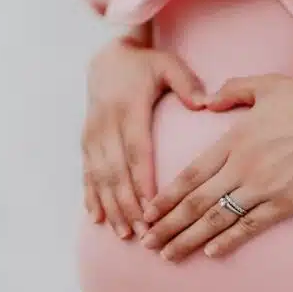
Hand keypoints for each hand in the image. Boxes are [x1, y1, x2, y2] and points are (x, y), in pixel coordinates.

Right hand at [82, 38, 204, 238]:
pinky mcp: (86, 142)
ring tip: (124, 233)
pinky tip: (97, 219)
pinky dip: (91, 197)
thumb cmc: (145, 65)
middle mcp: (107, 125)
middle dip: (128, 204)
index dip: (142, 179)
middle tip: (144, 232)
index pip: (136, 150)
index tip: (152, 205)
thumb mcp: (168, 65)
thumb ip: (186, 83)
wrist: (107, 58)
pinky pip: (86, 173)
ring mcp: (93, 135)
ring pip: (99, 177)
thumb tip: (205, 103)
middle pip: (116, 171)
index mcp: (129, 109)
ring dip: (111, 206)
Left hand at [139, 75, 292, 260]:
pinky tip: (211, 253)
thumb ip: (233, 90)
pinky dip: (228, 241)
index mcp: (233, 140)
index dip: (166, 196)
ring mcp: (262, 188)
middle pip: (195, 202)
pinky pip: (250, 227)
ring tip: (168, 254)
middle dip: (167, 225)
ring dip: (189, 239)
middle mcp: (241, 167)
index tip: (148, 212)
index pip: (190, 174)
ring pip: (217, 219)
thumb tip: (207, 100)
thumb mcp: (268, 86)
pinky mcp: (283, 204)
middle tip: (147, 242)